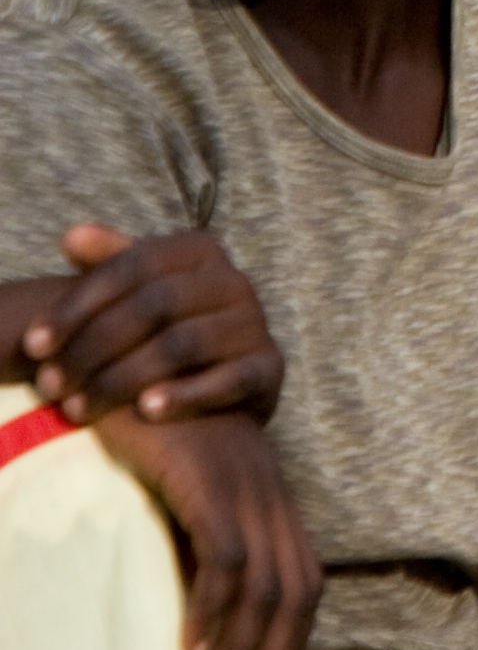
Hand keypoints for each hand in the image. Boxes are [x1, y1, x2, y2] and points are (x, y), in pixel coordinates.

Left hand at [19, 223, 282, 428]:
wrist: (234, 376)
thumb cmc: (171, 327)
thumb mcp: (143, 289)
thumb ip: (110, 261)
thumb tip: (72, 238)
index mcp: (201, 250)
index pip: (131, 268)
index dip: (78, 305)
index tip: (33, 345)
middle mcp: (234, 280)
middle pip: (154, 306)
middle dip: (92, 348)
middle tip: (49, 387)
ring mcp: (255, 324)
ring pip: (182, 345)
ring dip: (123, 378)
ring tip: (80, 408)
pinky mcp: (271, 368)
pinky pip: (230, 380)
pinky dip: (187, 395)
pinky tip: (147, 412)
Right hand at [90, 411, 319, 649]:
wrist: (127, 366)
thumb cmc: (150, 435)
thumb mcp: (187, 495)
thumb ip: (199, 544)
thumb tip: (197, 617)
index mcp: (274, 502)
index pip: (306, 588)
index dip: (288, 648)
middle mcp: (272, 498)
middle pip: (297, 599)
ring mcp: (247, 490)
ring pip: (264, 592)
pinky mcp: (211, 485)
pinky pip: (224, 563)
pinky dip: (210, 612)